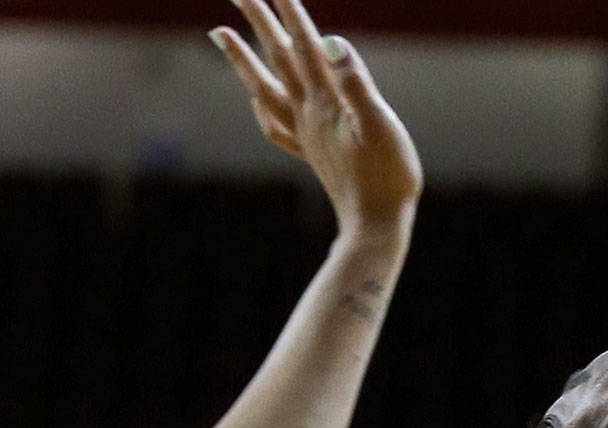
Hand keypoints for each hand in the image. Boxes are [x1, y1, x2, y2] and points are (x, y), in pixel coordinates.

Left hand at [211, 0, 423, 237]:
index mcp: (326, 102)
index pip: (304, 44)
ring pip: (265, 88)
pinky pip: (276, 126)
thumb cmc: (388, 177)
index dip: (289, 10)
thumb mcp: (380, 124)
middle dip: (258, 21)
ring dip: (242, 59)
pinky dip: (261, 107)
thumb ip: (356, 83)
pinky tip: (255, 99)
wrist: (376, 227)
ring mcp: (307, 134)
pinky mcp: (312, 153)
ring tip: (219, 34)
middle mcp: (309, 114)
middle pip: (278, 58)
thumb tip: (332, 43)